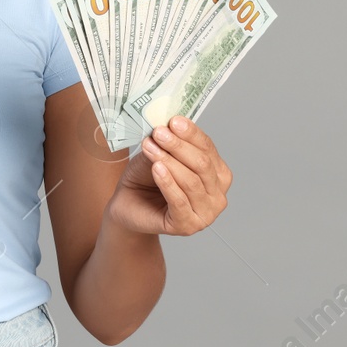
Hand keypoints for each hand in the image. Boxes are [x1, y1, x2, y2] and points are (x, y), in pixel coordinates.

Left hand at [104, 115, 231, 235]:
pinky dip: (168, 183)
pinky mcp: (188, 226)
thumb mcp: (158, 154)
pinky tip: (157, 169)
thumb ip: (167, 143)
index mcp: (218, 174)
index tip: (174, 120)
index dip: (192, 133)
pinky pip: (180, 201)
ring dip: (169, 161)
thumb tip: (168, 126)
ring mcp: (206, 214)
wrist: (129, 204)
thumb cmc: (147, 178)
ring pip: (191, 182)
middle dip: (179, 146)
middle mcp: (218, 195)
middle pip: (202, 164)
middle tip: (160, 132)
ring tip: (150, 147)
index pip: (208, 149)